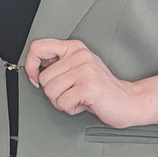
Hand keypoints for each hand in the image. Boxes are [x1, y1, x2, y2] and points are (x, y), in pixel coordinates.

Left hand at [25, 39, 140, 128]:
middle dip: (53, 92)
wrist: (127, 101)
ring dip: (62, 102)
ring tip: (77, 98)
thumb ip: (59, 65)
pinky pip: (63, 102)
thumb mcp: (78, 68)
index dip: (30, 66)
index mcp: (74, 48)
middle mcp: (79, 56)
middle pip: (44, 78)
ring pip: (51, 92)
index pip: (38, 47)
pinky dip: (70, 109)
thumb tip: (34, 70)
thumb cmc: (101, 88)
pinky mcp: (88, 87)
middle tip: (70, 93)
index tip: (35, 78)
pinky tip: (83, 104)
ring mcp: (85, 70)